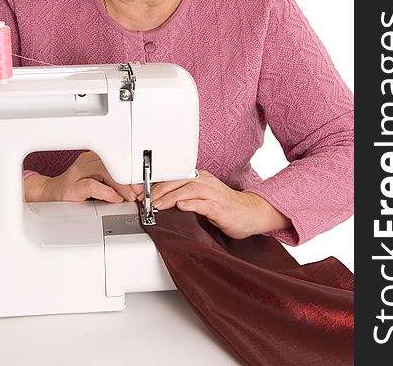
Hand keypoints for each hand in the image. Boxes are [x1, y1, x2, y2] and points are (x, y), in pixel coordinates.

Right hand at [24, 151, 142, 202]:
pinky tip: (115, 198)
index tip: (142, 184)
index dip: (133, 172)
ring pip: (105, 172)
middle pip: (114, 164)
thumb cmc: (77, 190)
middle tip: (140, 192)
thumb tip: (137, 190)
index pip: (118, 159)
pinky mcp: (72, 187)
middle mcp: (87, 161)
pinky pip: (92, 185)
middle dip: (130, 179)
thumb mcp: (100, 183)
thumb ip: (116, 184)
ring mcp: (78, 172)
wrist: (50, 196)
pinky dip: (107, 192)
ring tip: (130, 196)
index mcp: (95, 158)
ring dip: (121, 186)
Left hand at [144, 170, 290, 238]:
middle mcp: (206, 182)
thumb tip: (159, 202)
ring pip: (189, 190)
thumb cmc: (225, 207)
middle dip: (158, 190)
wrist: (251, 213)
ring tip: (157, 205)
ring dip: (170, 197)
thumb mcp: (201, 199)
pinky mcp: (221, 208)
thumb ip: (183, 198)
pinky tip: (181, 206)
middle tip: (144, 199)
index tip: (141, 192)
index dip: (156, 184)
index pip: (174, 177)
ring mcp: (214, 194)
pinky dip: (191, 204)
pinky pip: (204, 204)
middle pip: (178, 181)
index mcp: (200, 178)